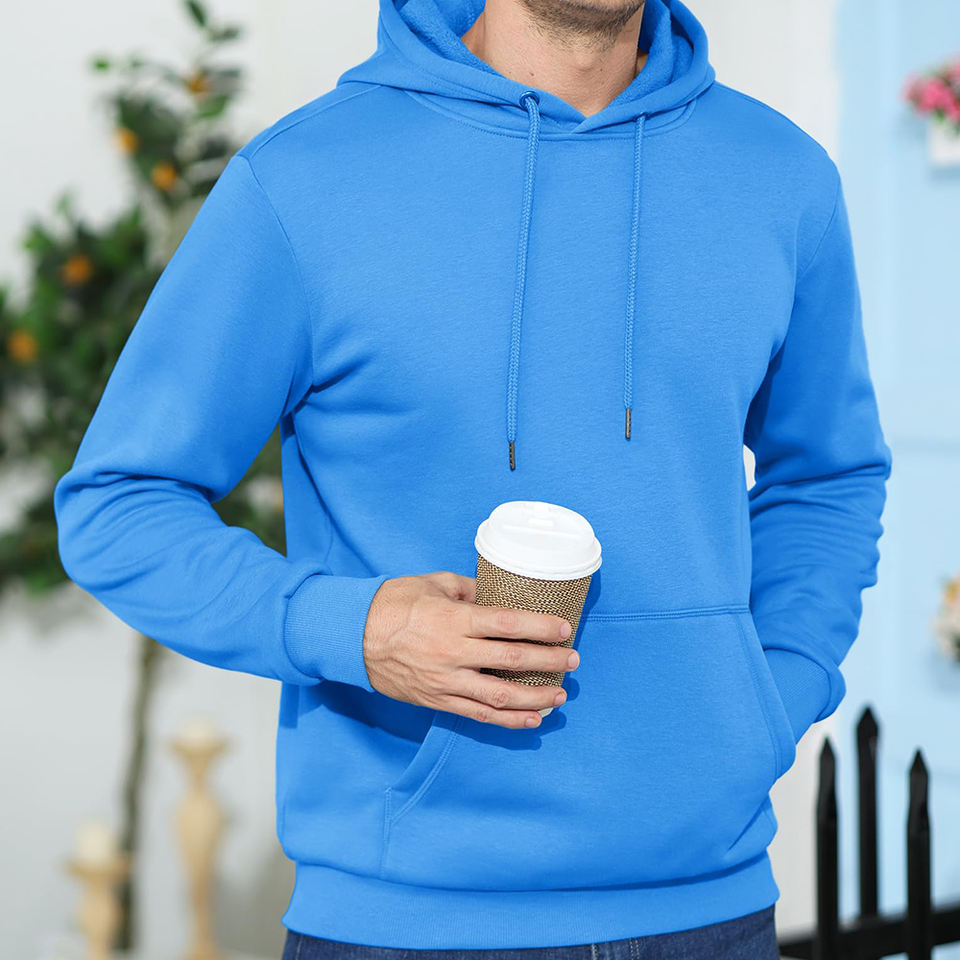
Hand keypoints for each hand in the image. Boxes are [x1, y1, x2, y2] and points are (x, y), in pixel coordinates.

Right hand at [362, 571, 579, 728]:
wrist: (351, 637)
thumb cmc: (392, 604)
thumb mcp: (433, 584)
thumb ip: (470, 590)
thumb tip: (499, 595)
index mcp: (454, 620)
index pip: (509, 624)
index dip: (542, 627)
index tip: (564, 629)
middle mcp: (454, 653)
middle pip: (512, 660)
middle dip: (549, 661)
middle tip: (572, 659)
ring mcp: (446, 681)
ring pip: (500, 695)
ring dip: (536, 697)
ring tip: (560, 694)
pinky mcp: (438, 700)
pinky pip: (479, 715)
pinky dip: (508, 720)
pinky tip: (532, 719)